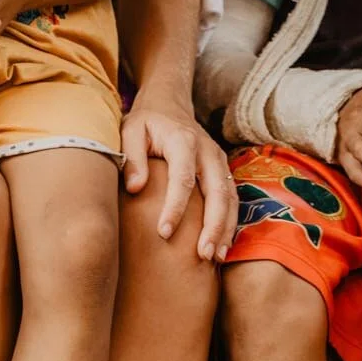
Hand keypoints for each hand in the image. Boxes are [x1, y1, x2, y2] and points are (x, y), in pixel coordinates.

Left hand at [120, 91, 234, 260]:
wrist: (168, 103)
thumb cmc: (145, 122)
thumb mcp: (130, 131)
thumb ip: (132, 157)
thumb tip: (136, 188)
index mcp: (183, 141)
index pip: (183, 178)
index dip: (175, 208)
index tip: (163, 233)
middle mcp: (207, 151)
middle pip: (217, 191)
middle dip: (212, 225)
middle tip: (202, 254)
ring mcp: (219, 161)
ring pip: (229, 198)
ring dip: (225, 228)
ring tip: (215, 257)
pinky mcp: (222, 170)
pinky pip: (231, 199)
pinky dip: (229, 223)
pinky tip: (221, 247)